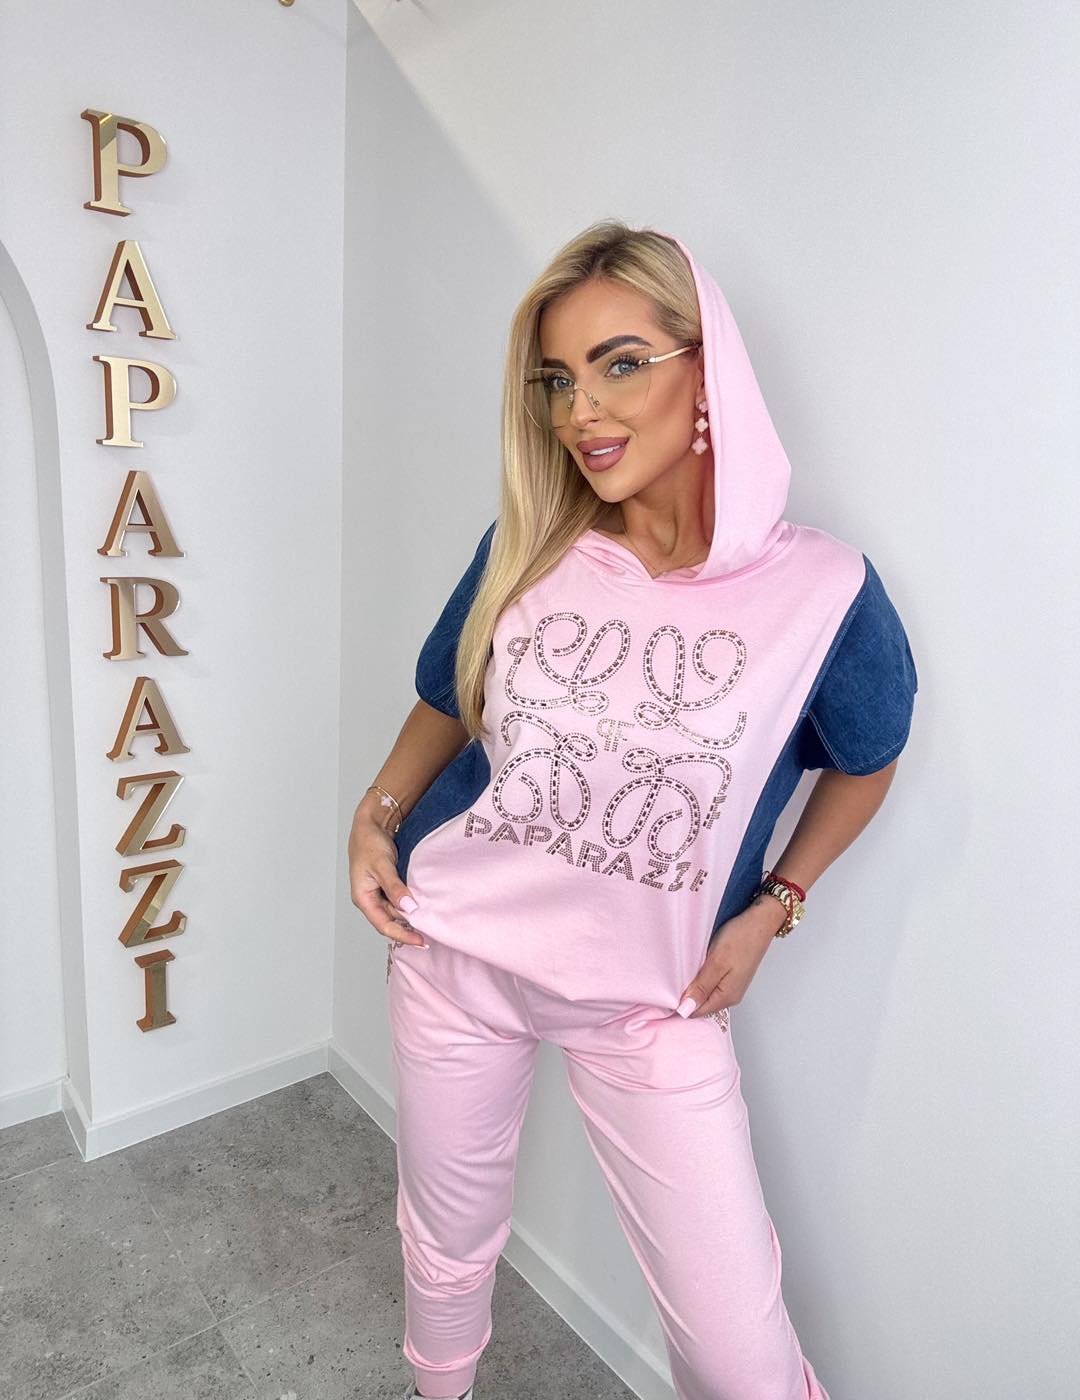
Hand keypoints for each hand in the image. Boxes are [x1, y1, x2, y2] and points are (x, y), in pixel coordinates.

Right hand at [347, 804, 427, 947]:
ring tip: (429, 922)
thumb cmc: (369, 842)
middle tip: (430, 934)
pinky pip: (399, 900)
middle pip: (390, 921)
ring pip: (396, 911)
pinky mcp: (388, 885)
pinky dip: (410, 904)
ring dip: (410, 916)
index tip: (420, 941)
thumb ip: (394, 888)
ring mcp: (379, 892)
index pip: (383, 925)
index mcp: (363, 898)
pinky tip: (423, 906)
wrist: (372, 822)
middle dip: (408, 928)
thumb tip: (408, 908)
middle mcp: (370, 898)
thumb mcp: (382, 865)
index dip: (402, 935)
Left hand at [676, 898, 783, 1017]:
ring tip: (683, 969)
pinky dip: (701, 976)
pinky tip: (696, 965)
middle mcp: (730, 996)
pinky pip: (710, 982)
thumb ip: (702, 987)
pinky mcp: (731, 975)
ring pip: (704, 992)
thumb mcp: (716, 963)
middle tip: (673, 977)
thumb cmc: (740, 938)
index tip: (666, 990)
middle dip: (685, 994)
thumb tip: (686, 1010)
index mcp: (726, 997)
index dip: (679, 1004)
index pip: (695, 1012)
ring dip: (693, 984)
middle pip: (700, 1004)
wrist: (760, 921)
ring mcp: (731, 985)